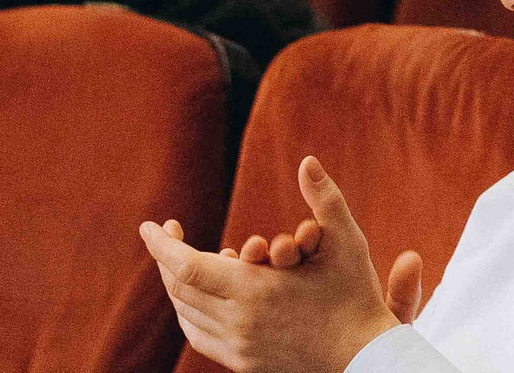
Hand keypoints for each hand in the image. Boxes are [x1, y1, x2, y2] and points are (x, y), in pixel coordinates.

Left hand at [138, 157, 420, 372]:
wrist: (363, 357)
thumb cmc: (356, 294)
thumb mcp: (347, 240)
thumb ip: (325, 198)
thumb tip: (307, 161)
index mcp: (256, 290)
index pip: (186, 268)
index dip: (162, 245)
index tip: (151, 225)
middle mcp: (238, 322)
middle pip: (180, 290)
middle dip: (167, 258)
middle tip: (170, 234)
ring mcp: (238, 346)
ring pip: (186, 314)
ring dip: (177, 284)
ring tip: (182, 260)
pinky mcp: (242, 362)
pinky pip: (198, 336)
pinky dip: (189, 313)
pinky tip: (197, 296)